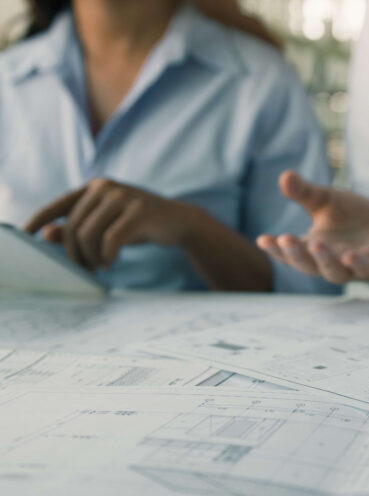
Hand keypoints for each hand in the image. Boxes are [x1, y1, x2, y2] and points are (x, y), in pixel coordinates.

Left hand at [25, 178, 194, 269]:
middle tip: (87, 270)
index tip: (23, 235)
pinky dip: (108, 255)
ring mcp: (123, 197)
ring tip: (102, 266)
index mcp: (94, 188)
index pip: (57, 205)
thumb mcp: (107, 225)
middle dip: (76, 254)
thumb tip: (46, 234)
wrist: (180, 221)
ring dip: (92, 257)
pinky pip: (111, 239)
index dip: (37, 220)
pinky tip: (113, 262)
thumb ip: (78, 228)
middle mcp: (105, 187)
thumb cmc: (139, 224)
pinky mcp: (139, 211)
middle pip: (73, 227)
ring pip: (88, 234)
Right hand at [256, 171, 368, 282]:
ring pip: (335, 272)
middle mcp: (330, 262)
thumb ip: (305, 193)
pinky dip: (358, 264)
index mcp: (313, 249)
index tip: (263, 239)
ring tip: (317, 245)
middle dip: (296, 254)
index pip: (290, 254)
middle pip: (309, 266)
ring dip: (325, 260)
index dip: (276, 249)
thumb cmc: (353, 218)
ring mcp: (354, 268)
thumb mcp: (327, 201)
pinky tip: (350, 256)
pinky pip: (367, 270)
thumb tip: (285, 176)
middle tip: (285, 240)